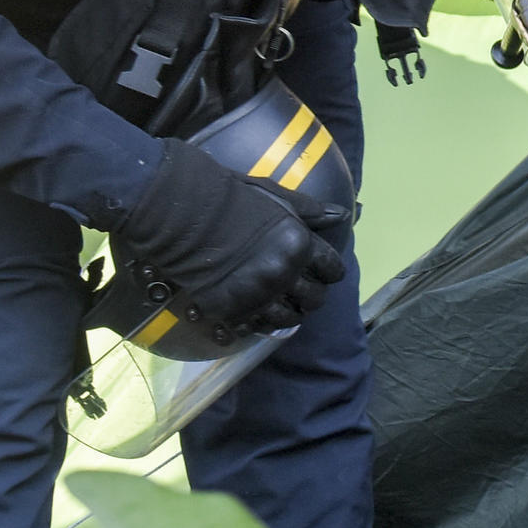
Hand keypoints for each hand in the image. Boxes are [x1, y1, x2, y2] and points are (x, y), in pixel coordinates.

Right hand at [115, 138, 348, 335]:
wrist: (185, 213)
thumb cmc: (234, 200)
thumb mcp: (278, 199)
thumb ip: (311, 212)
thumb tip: (342, 216)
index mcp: (300, 245)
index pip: (332, 270)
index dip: (330, 272)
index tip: (322, 272)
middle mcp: (283, 274)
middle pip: (314, 299)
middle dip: (311, 295)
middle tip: (301, 292)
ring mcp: (257, 295)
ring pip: (288, 319)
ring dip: (289, 314)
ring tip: (281, 306)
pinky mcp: (231, 310)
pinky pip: (255, 328)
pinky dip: (259, 324)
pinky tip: (256, 314)